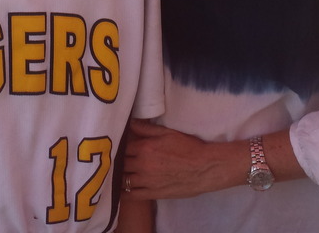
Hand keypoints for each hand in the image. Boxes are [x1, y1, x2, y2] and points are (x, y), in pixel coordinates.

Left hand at [122, 121, 236, 200]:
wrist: (204, 168)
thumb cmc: (188, 147)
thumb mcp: (167, 132)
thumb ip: (146, 128)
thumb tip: (129, 122)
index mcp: (145, 148)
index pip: (122, 146)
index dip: (119, 146)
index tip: (117, 145)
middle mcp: (142, 165)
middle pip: (120, 163)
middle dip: (117, 161)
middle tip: (114, 159)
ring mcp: (146, 181)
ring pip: (123, 180)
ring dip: (119, 176)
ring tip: (116, 173)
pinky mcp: (153, 194)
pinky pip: (131, 195)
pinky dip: (123, 192)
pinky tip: (120, 189)